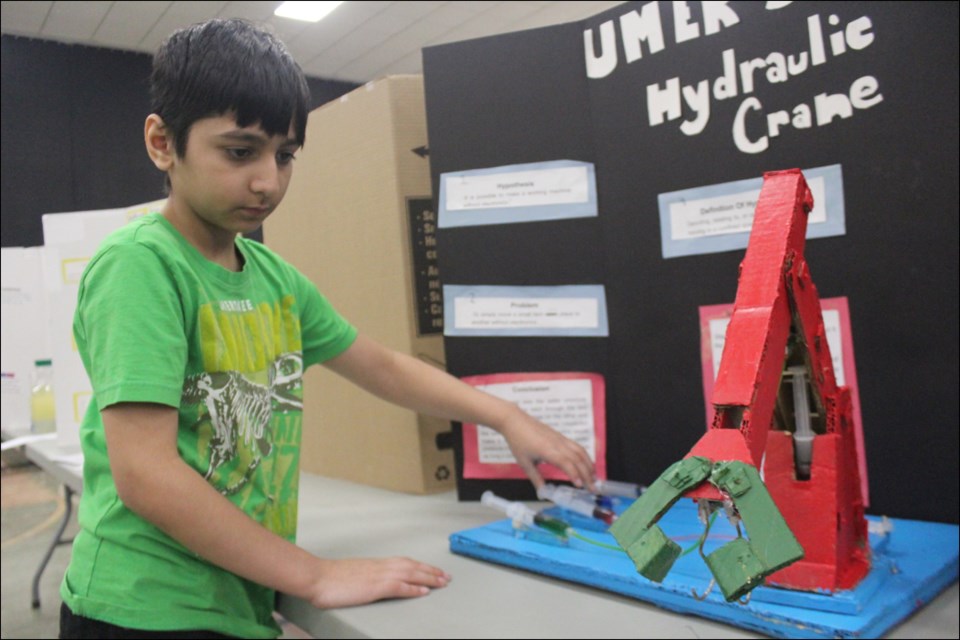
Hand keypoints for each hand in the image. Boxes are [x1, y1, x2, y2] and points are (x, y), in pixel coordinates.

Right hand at [307, 557, 450, 608]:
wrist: (316, 576)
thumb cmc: (329, 578)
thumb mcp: (353, 575)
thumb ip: (366, 577)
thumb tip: (372, 582)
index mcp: (376, 563)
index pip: (405, 562)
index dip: (421, 566)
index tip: (433, 570)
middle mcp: (381, 566)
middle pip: (412, 566)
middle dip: (431, 571)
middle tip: (447, 576)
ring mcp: (378, 575)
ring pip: (410, 573)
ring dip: (429, 577)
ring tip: (443, 582)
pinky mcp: (374, 586)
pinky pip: (399, 586)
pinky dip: (413, 588)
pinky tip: (424, 591)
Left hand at [497, 409, 595, 490]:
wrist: (515, 421)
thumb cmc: (518, 441)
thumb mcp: (524, 463)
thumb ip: (536, 478)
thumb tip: (543, 492)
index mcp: (548, 451)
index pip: (566, 463)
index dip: (574, 474)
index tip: (580, 485)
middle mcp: (558, 444)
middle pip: (578, 459)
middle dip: (587, 474)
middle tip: (593, 488)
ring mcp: (561, 439)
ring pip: (580, 452)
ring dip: (589, 465)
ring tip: (594, 478)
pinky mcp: (561, 437)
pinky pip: (577, 446)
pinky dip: (585, 457)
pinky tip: (586, 465)